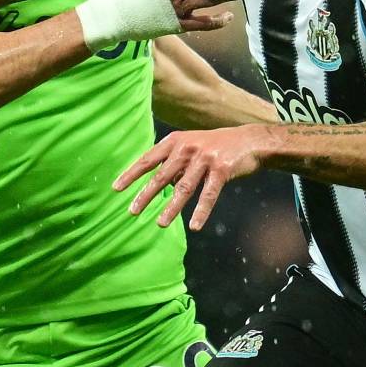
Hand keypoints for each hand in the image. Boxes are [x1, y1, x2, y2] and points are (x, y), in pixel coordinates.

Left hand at [114, 126, 266, 229]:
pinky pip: (209, 195)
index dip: (131, 175)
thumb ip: (174, 164)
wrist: (249, 140)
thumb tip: (158, 185)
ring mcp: (205, 158)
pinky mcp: (222, 169)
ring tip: (160, 223)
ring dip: (171, 208)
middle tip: (132, 212)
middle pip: (161, 176)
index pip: (148, 160)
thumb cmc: (216, 146)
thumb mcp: (191, 147)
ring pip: (184, 188)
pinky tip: (195, 226)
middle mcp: (187, 148)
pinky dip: (201, 211)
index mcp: (175, 142)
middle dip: (146, 195)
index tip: (115, 189)